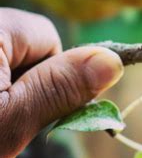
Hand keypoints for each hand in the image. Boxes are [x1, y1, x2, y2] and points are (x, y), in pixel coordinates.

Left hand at [0, 8, 122, 157]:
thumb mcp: (9, 121)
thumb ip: (60, 88)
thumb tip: (115, 61)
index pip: (46, 36)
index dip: (50, 76)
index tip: (30, 110)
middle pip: (25, 46)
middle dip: (27, 84)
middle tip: (3, 122)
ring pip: (7, 61)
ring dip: (7, 91)